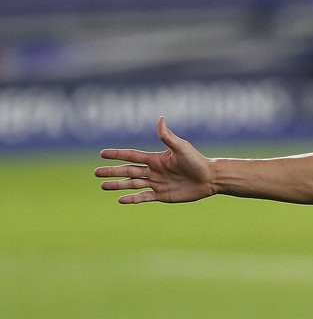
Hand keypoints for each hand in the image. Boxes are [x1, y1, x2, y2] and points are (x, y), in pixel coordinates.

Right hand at [95, 117, 215, 203]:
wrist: (210, 178)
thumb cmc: (197, 161)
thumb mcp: (181, 148)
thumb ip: (168, 137)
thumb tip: (160, 119)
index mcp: (156, 159)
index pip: (132, 155)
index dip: (117, 154)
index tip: (102, 153)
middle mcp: (153, 171)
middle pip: (128, 171)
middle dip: (112, 172)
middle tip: (96, 173)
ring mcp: (157, 183)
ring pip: (132, 184)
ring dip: (118, 185)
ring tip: (103, 186)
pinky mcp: (162, 195)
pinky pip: (143, 197)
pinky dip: (132, 199)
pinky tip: (120, 200)